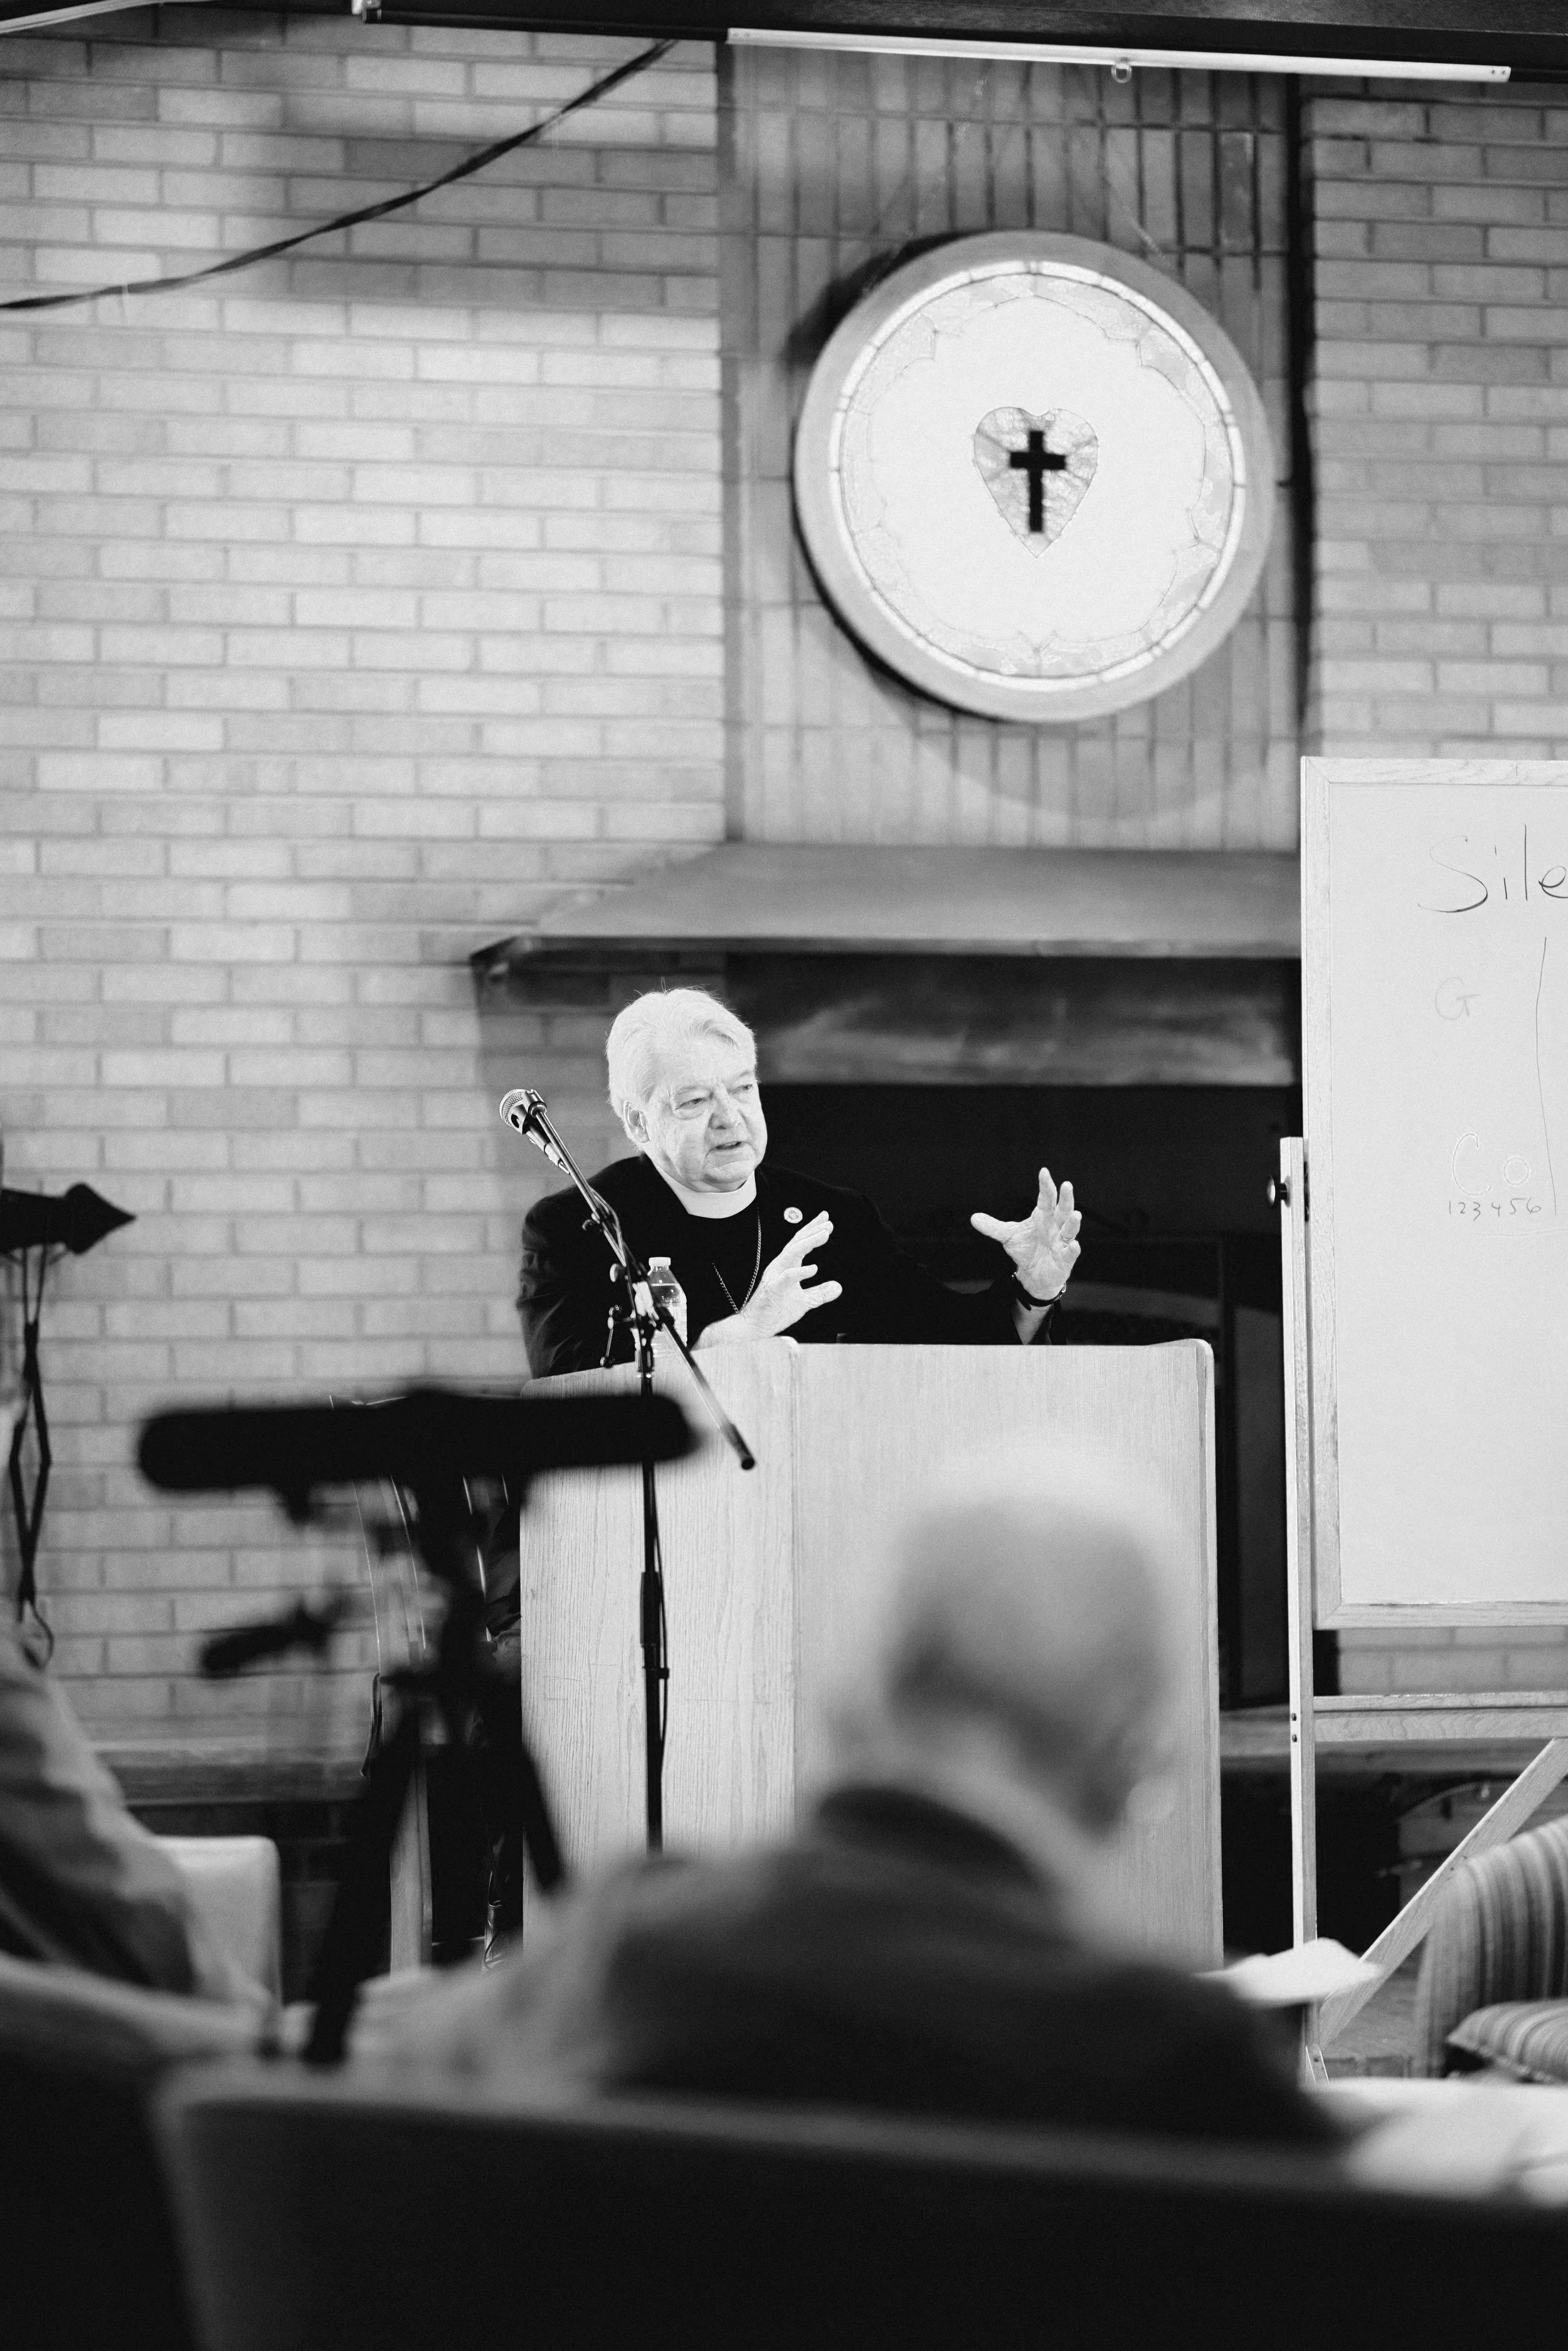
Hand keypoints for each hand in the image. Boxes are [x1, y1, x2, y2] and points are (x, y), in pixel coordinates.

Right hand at [694, 1212, 842, 1347]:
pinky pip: (786, 1278)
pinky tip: (813, 1269)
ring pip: (791, 1254)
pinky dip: (800, 1272)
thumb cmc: (775, 1311)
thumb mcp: (804, 1302)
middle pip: (797, 1243)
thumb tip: (838, 1287)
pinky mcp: (773, 1291)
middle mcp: (779, 1267)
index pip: (800, 1243)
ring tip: (823, 1235)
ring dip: (808, 1243)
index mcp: (786, 1267)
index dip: (812, 1230)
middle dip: (813, 1231)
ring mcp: (775, 1277)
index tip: (826, 1220)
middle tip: (828, 1223)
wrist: (755, 1327)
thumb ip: (820, 1293)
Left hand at [970, 1168, 1081, 1303]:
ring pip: (1070, 1229)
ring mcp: (1062, 1241)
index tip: (1043, 1171)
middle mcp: (1056, 1225)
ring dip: (1073, 1223)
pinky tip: (1073, 1244)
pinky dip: (1073, 1248)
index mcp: (1044, 1216)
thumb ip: (993, 1227)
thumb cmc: (1026, 1249)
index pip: (1046, 1197)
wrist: (1033, 1273)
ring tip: (1075, 1215)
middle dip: (1065, 1198)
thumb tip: (973, 1218)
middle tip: (1067, 1185)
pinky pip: (1071, 1252)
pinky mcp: (1066, 1258)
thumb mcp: (1008, 1236)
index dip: (1045, 1185)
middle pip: (1063, 1209)